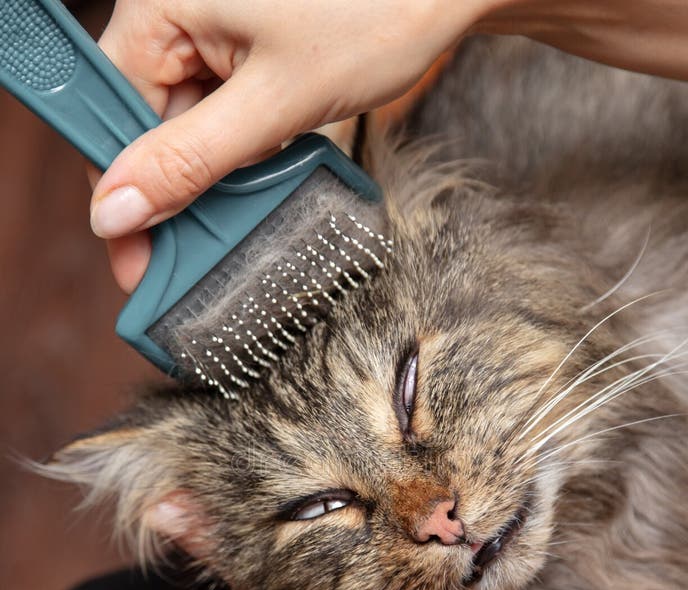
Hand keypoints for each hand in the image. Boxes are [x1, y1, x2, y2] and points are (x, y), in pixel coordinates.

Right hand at [88, 0, 487, 290]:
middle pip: (147, 124)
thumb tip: (117, 211)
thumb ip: (191, 159)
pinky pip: (219, 116)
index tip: (137, 259)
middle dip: (170, 194)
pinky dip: (235, 157)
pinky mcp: (244, 51)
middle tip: (182, 266)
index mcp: (162, 6)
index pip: (113, 112)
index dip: (124, 192)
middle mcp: (177, 14)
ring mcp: (212, 32)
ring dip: (207, 182)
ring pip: (185, 128)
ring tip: (229, 230)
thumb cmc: (372, 18)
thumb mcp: (273, 102)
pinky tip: (254, 187)